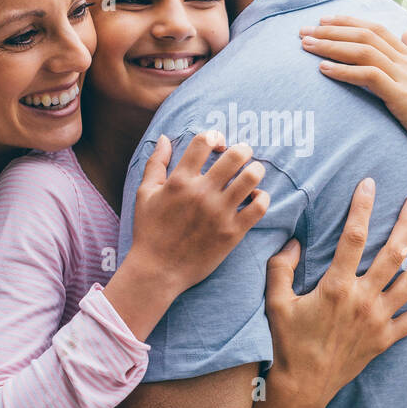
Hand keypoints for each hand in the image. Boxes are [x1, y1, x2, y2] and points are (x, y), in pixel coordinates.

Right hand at [131, 130, 269, 296]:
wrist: (157, 271)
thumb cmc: (149, 231)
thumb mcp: (144, 194)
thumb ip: (155, 163)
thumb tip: (164, 137)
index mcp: (179, 181)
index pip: (204, 141)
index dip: (214, 136)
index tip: (217, 144)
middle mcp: (201, 193)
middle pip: (235, 156)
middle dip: (242, 149)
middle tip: (242, 155)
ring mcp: (219, 213)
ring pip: (251, 177)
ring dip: (255, 170)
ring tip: (252, 173)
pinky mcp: (232, 232)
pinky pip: (259, 207)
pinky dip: (262, 197)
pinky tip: (254, 198)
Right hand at [264, 178, 406, 407]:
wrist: (302, 387)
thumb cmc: (287, 342)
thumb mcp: (275, 302)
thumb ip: (281, 268)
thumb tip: (294, 242)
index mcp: (336, 287)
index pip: (353, 237)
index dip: (362, 207)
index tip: (369, 184)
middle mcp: (363, 300)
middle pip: (394, 253)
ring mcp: (378, 320)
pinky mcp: (385, 339)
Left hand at [300, 15, 406, 176]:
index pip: (378, 30)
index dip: (349, 22)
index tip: (325, 21)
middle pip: (365, 35)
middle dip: (331, 30)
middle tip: (304, 30)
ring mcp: (406, 78)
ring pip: (362, 51)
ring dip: (330, 46)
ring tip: (306, 45)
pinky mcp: (402, 97)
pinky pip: (367, 76)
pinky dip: (343, 70)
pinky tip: (323, 70)